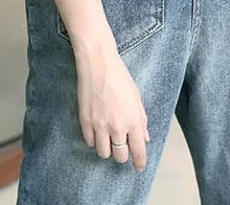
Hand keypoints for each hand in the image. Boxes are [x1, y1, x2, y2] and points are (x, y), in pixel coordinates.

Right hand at [73, 39, 149, 172]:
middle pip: (120, 157)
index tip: (139, 167)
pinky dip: (94, 139)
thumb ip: (141, 119)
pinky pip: (89, 142)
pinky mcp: (85, 121)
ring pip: (103, 153)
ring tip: (108, 138)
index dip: (140, 163)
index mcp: (133, 120)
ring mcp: (99, 125)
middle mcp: (117, 126)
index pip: (138, 152)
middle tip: (121, 147)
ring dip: (107, 148)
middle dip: (122, 155)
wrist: (98, 63)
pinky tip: (97, 130)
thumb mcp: (136, 97)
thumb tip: (144, 137)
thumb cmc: (119, 76)